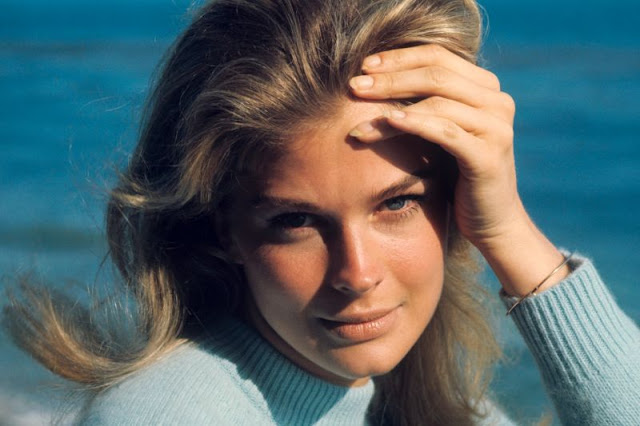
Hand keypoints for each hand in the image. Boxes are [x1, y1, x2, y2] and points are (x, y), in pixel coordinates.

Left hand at [348, 45, 569, 296]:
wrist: (491, 223)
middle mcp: (497, 101)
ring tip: (358, 111)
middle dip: (391, 77)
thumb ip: (425, 105)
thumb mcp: (440, 134)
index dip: (399, 57)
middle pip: (436, 73)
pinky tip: (388, 121)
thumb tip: (373, 82)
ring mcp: (496, 127)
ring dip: (392, 103)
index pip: (438, 56)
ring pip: (437, 101)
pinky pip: (446, 131)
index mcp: (486, 89)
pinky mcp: (488, 156)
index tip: (364, 65)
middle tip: (355, 84)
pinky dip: (415, 124)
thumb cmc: (458, 178)